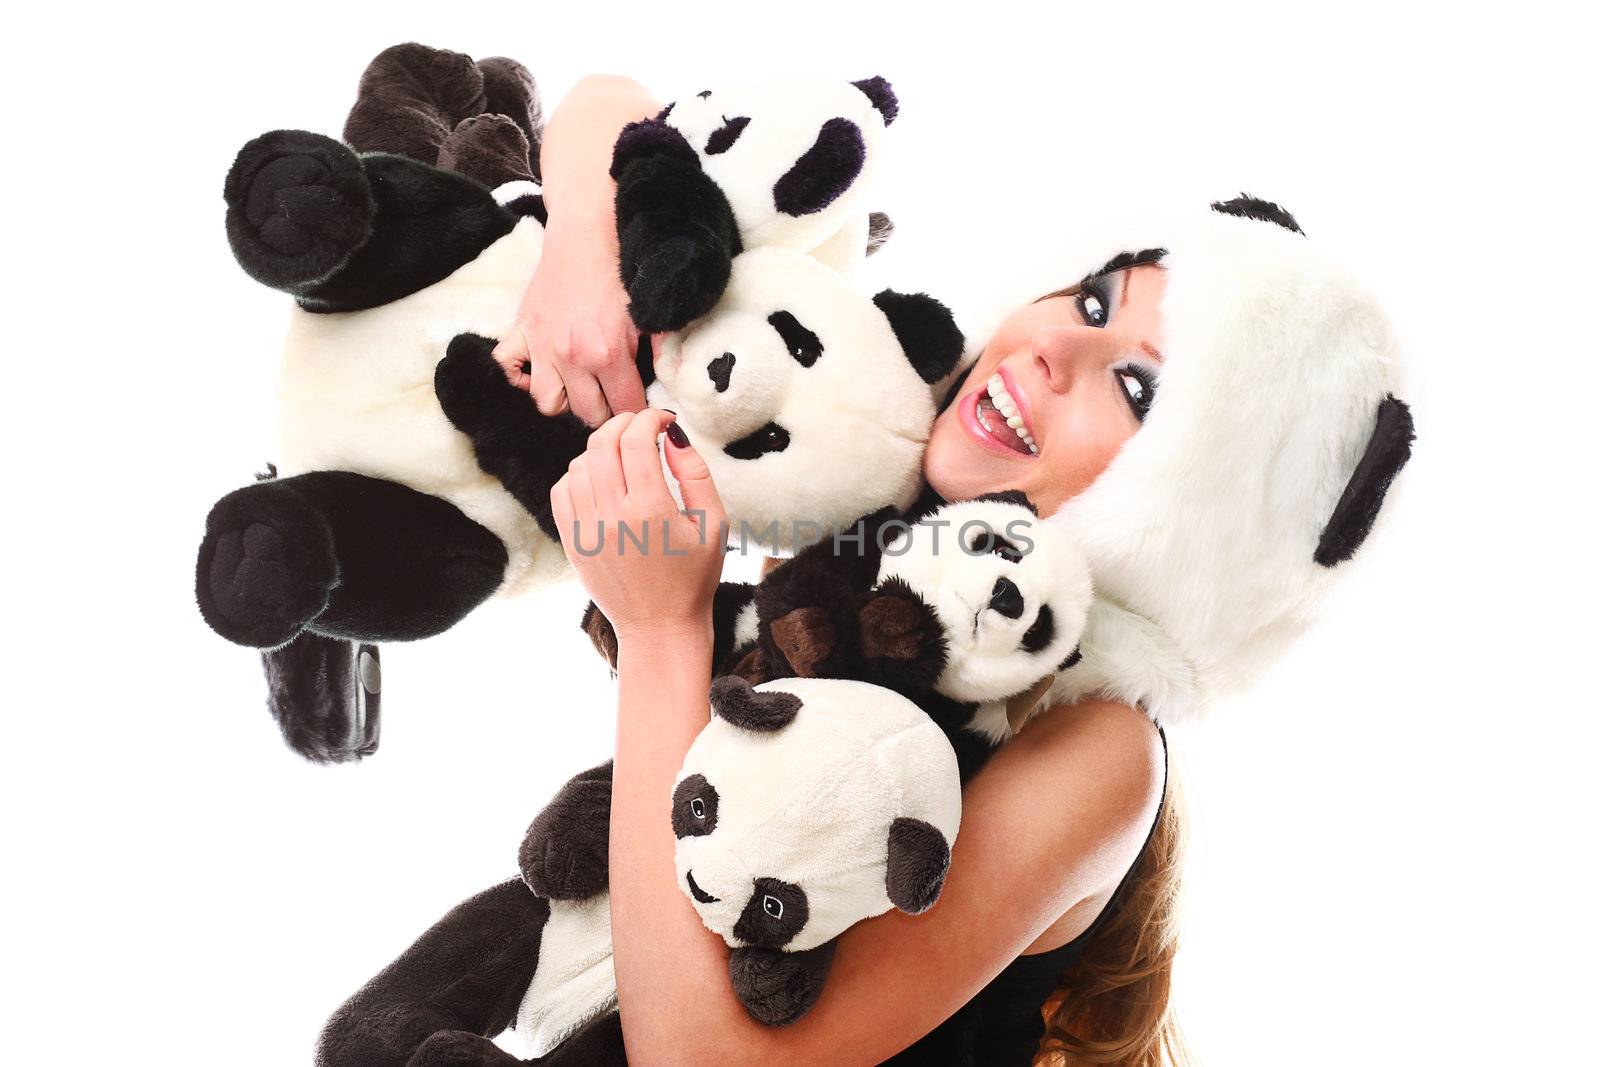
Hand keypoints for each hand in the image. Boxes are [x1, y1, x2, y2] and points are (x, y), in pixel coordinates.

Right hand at [494, 210, 644, 425]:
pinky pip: (508, 368)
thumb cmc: (621, 272)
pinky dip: (520, 375)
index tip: (641, 409)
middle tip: (612, 398)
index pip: (625, 407)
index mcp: (608, 353)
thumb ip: (660, 352)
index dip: (638, 412)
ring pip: (547, 402)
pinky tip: (540, 370)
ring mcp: (542, 346)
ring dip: (565, 400)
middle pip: (586, 413)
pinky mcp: (522, 330)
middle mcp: (572, 357)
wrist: (586, 234)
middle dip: (604, 412)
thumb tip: (670, 384)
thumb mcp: (648, 315)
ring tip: (579, 388)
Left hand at [551, 409, 725, 648]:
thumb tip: (673, 435)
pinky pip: (562, 490)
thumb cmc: (693, 577)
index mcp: (651, 509)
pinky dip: (579, 473)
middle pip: (603, 443)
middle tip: (641, 427)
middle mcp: (612, 516)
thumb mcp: (713, 524)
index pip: (636, 440)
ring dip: (602, 447)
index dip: (650, 418)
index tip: (663, 420)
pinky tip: (601, 478)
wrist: (659, 627)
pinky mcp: (573, 542)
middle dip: (623, 423)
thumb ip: (695, 474)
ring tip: (624, 454)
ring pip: (580, 463)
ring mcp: (586, 530)